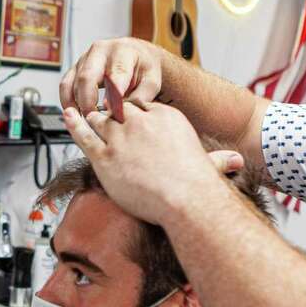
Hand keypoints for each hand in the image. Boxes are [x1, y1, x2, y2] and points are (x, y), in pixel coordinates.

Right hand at [59, 37, 164, 116]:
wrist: (138, 56)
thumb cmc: (144, 68)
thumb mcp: (151, 82)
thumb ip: (139, 98)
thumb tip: (121, 112)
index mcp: (122, 52)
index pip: (114, 76)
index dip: (113, 99)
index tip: (114, 116)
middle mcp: (100, 51)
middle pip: (86, 77)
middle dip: (88, 102)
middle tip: (95, 120)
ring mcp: (85, 58)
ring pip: (72, 82)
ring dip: (75, 104)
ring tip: (84, 120)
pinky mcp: (76, 67)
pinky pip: (65, 84)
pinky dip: (67, 101)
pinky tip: (75, 114)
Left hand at [62, 101, 242, 225]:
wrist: (185, 199)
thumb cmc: (198, 186)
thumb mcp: (210, 164)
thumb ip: (219, 159)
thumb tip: (237, 161)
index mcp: (164, 117)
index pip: (141, 106)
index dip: (133, 114)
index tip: (132, 122)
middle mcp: (140, 122)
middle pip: (118, 110)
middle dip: (112, 114)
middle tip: (107, 121)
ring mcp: (120, 138)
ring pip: (99, 119)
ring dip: (93, 119)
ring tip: (85, 116)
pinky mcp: (104, 157)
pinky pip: (84, 135)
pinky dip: (74, 125)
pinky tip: (68, 116)